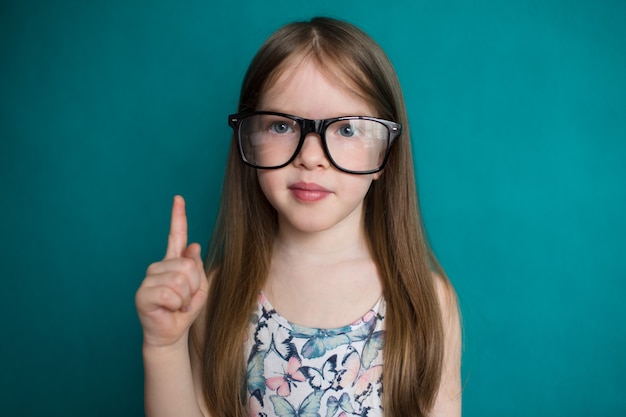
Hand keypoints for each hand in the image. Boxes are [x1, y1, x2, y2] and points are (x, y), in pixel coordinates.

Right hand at [135, 195, 208, 348]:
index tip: (178, 198)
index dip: (178, 217)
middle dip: (193, 287)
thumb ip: (197, 268)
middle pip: (188, 266)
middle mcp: (158, 267)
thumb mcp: (199, 288)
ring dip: (185, 299)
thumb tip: (193, 246)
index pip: (176, 236)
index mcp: (173, 262)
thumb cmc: (184, 311)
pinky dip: (176, 306)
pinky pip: (171, 294)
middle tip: (184, 300)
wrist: (171, 335)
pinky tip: (169, 310)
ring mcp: (149, 279)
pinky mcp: (143, 294)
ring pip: (180, 280)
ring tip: (176, 306)